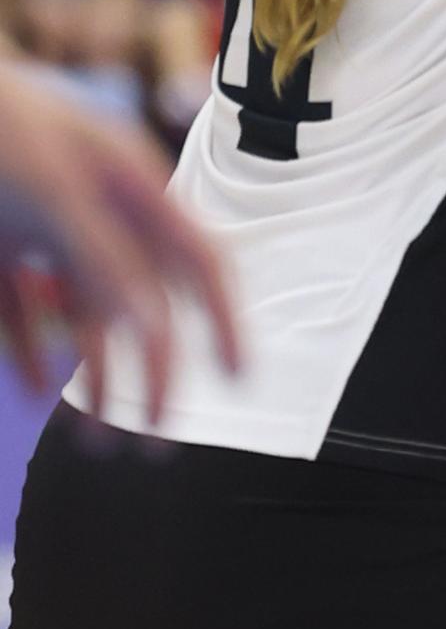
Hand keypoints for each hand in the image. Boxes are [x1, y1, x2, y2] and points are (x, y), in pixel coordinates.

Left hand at [0, 64, 239, 422]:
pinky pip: (23, 308)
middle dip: (152, 375)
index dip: (225, 318)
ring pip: (84, 315)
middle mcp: (98, 209)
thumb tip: (151, 327)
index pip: (200, 260)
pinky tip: (36, 390)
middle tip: (149, 443)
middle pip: (145, 305)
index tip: (238, 379)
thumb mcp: (54, 191)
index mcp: (133, 185)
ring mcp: (44, 227)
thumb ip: (104, 258)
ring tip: (92, 441)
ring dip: (94, 377)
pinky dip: (29, 351)